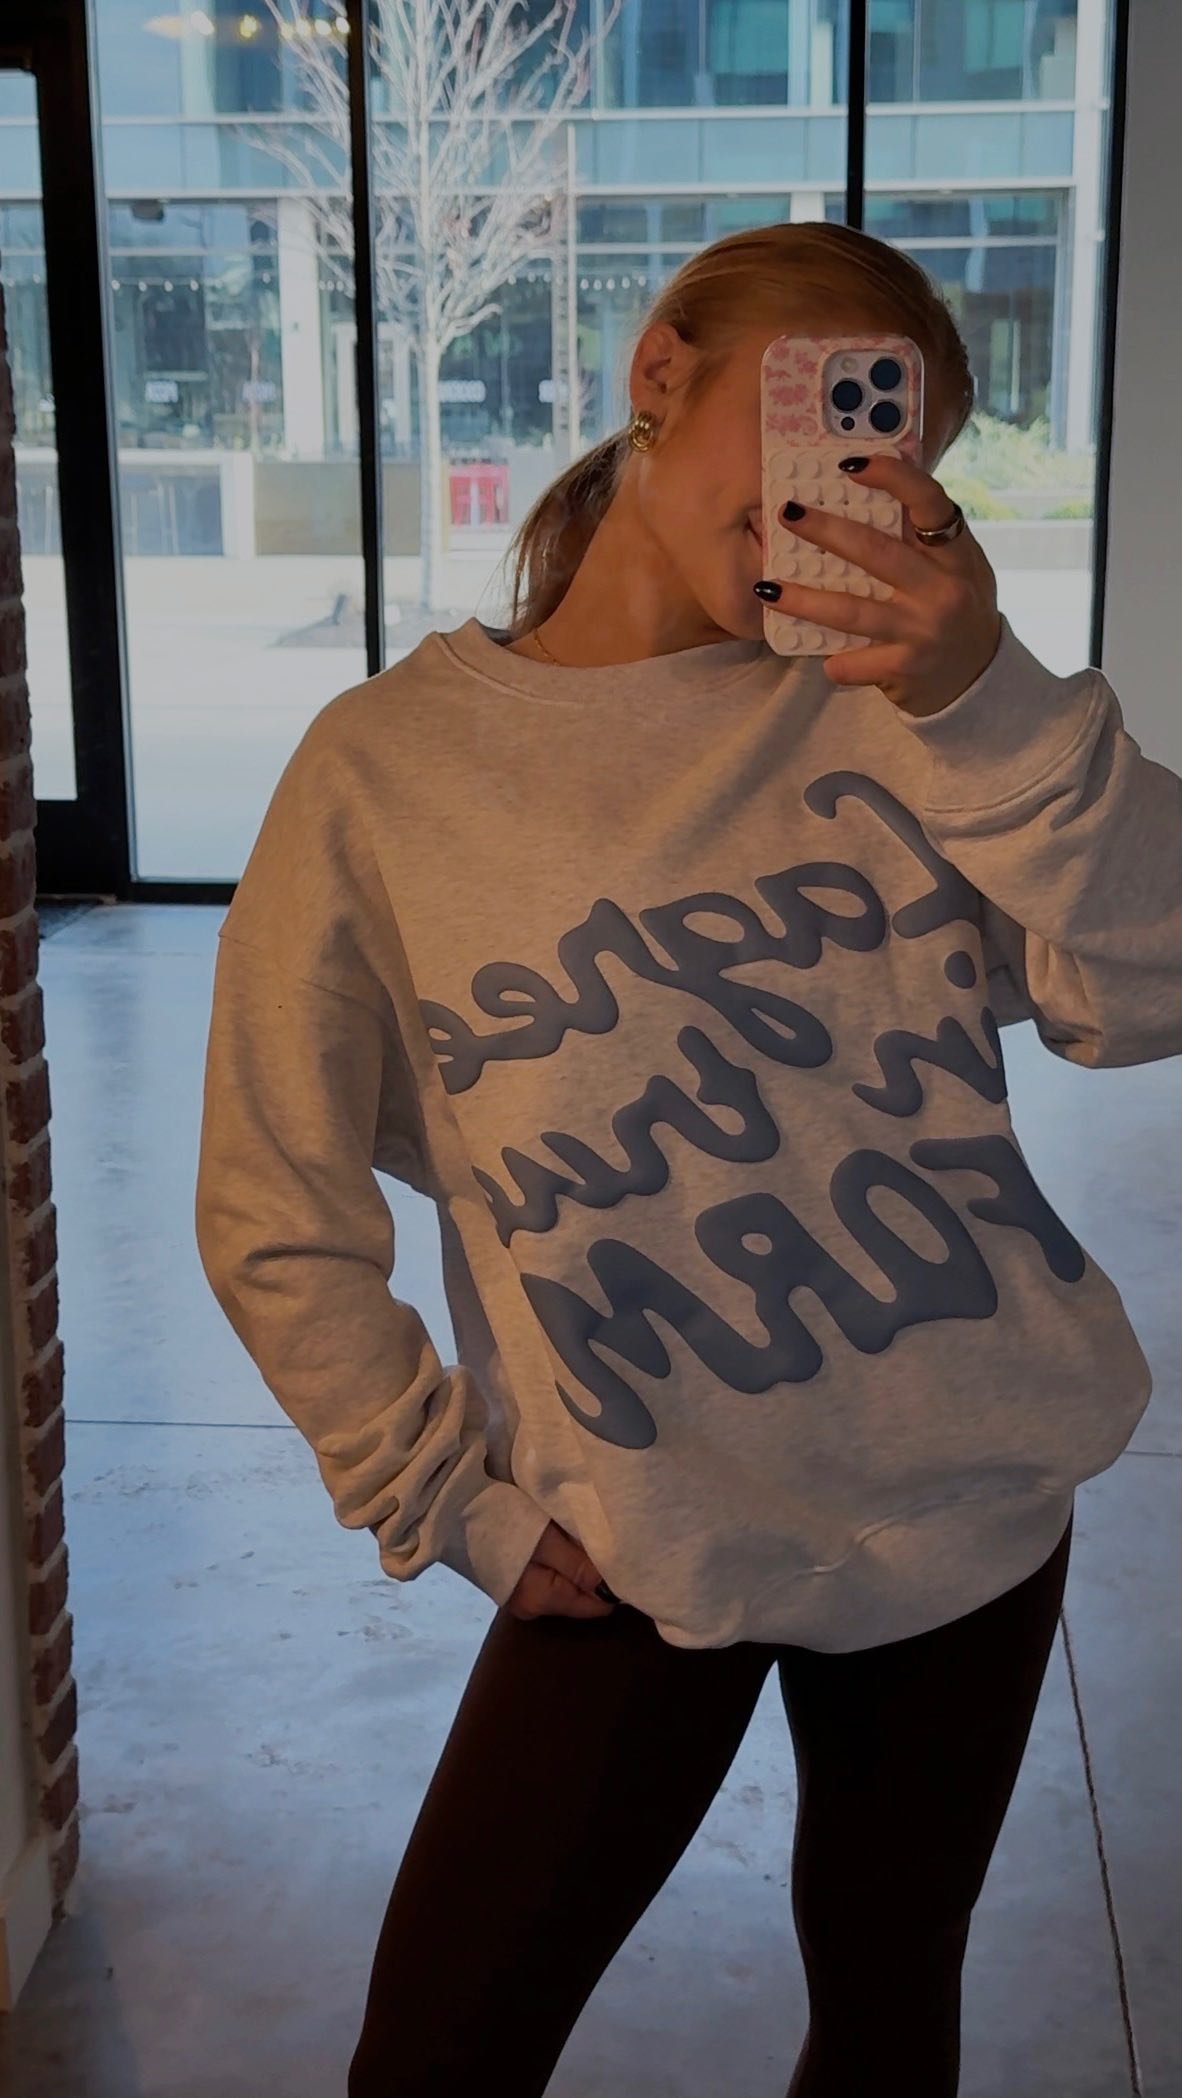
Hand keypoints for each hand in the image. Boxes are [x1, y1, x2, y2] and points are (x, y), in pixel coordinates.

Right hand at [505, 1520, 617, 1622]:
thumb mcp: (545, 1537)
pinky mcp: (517, 1582)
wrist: (455, 1506)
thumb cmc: (503, 1518)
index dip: (614, 1582)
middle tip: (606, 1539)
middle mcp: (533, 1608)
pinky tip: (563, 1540)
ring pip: (568, 1586)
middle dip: (596, 1571)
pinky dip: (563, 1561)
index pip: (595, 1605)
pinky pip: (553, 1577)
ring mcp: (523, 1597)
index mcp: (542, 1600)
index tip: (626, 1556)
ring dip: (579, 1564)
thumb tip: (615, 1589)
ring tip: (585, 1536)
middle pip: (581, 1596)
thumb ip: (579, 1565)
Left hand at [758, 453, 1002, 718]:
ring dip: (803, 599)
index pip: (928, 502)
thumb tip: (869, 493)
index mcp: (955, 555)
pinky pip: (854, 662)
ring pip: (851, 610)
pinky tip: (823, 659)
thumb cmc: (958, 612)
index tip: (850, 464)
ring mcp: (924, 630)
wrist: (981, 680)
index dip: (892, 477)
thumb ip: (925, 539)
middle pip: (875, 552)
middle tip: (787, 514)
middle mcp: (942, 589)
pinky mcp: (907, 668)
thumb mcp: (959, 569)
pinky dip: (835, 662)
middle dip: (825, 530)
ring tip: (767, 588)